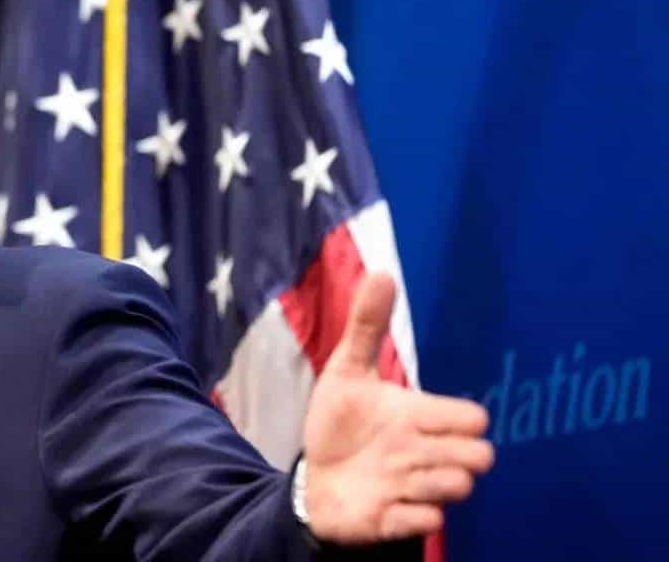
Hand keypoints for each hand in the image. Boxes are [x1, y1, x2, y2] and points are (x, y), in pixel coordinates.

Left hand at [301, 273, 494, 543]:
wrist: (315, 478)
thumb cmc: (339, 423)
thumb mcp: (347, 371)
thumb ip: (367, 326)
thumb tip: (383, 272)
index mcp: (420, 417)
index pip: (474, 419)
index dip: (457, 418)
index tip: (420, 417)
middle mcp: (426, 454)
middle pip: (480, 457)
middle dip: (452, 453)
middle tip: (408, 449)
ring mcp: (416, 490)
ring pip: (458, 488)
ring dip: (430, 482)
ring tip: (394, 475)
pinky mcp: (398, 521)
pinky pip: (426, 522)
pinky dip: (409, 515)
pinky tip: (383, 504)